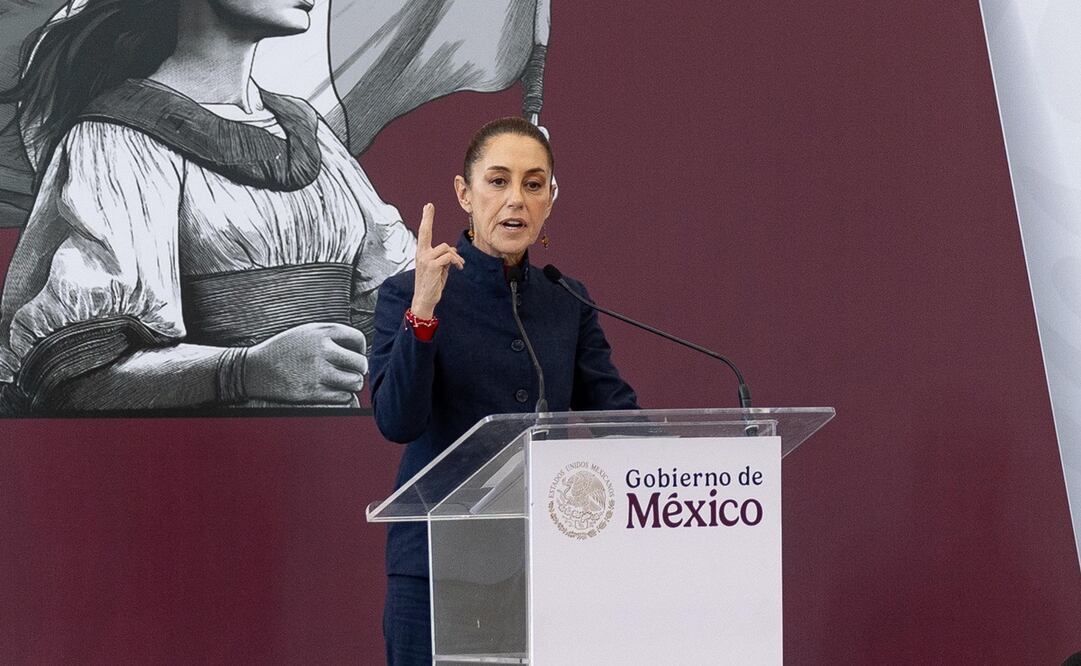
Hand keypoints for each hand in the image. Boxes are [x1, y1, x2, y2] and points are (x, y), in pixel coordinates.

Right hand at [245, 323, 368, 403]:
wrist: (254, 368)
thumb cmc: (284, 349)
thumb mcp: (307, 331)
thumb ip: (332, 335)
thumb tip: (360, 349)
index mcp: (322, 331)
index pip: (358, 338)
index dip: (361, 349)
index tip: (355, 354)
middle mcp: (321, 349)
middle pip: (360, 362)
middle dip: (359, 369)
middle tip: (352, 371)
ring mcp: (316, 371)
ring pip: (354, 381)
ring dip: (352, 383)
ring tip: (344, 382)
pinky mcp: (311, 391)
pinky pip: (342, 396)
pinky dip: (342, 395)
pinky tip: (333, 390)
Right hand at [411, 203, 463, 317]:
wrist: (425, 299)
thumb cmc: (432, 284)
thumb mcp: (438, 268)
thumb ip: (442, 258)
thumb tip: (452, 253)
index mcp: (422, 253)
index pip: (424, 233)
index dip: (426, 219)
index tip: (427, 207)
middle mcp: (421, 253)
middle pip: (426, 231)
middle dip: (427, 218)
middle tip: (429, 205)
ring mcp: (425, 259)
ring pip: (446, 248)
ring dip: (456, 256)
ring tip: (459, 264)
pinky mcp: (433, 266)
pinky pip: (449, 257)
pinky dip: (456, 261)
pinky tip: (458, 267)